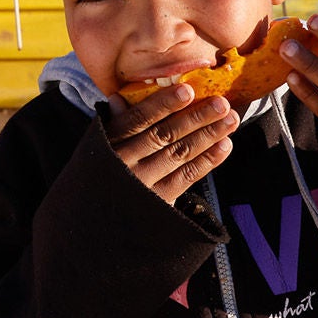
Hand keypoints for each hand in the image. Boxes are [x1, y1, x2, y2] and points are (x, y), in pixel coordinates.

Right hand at [106, 84, 239, 203]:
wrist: (87, 226)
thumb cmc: (97, 176)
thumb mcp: (95, 148)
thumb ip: (112, 124)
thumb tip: (118, 97)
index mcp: (108, 143)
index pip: (138, 119)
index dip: (163, 104)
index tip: (188, 91)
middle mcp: (124, 164)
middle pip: (165, 135)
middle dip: (196, 118)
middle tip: (222, 103)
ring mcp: (142, 185)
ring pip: (180, 154)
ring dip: (208, 135)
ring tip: (230, 120)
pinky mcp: (158, 204)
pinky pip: (186, 178)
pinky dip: (207, 161)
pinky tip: (224, 146)